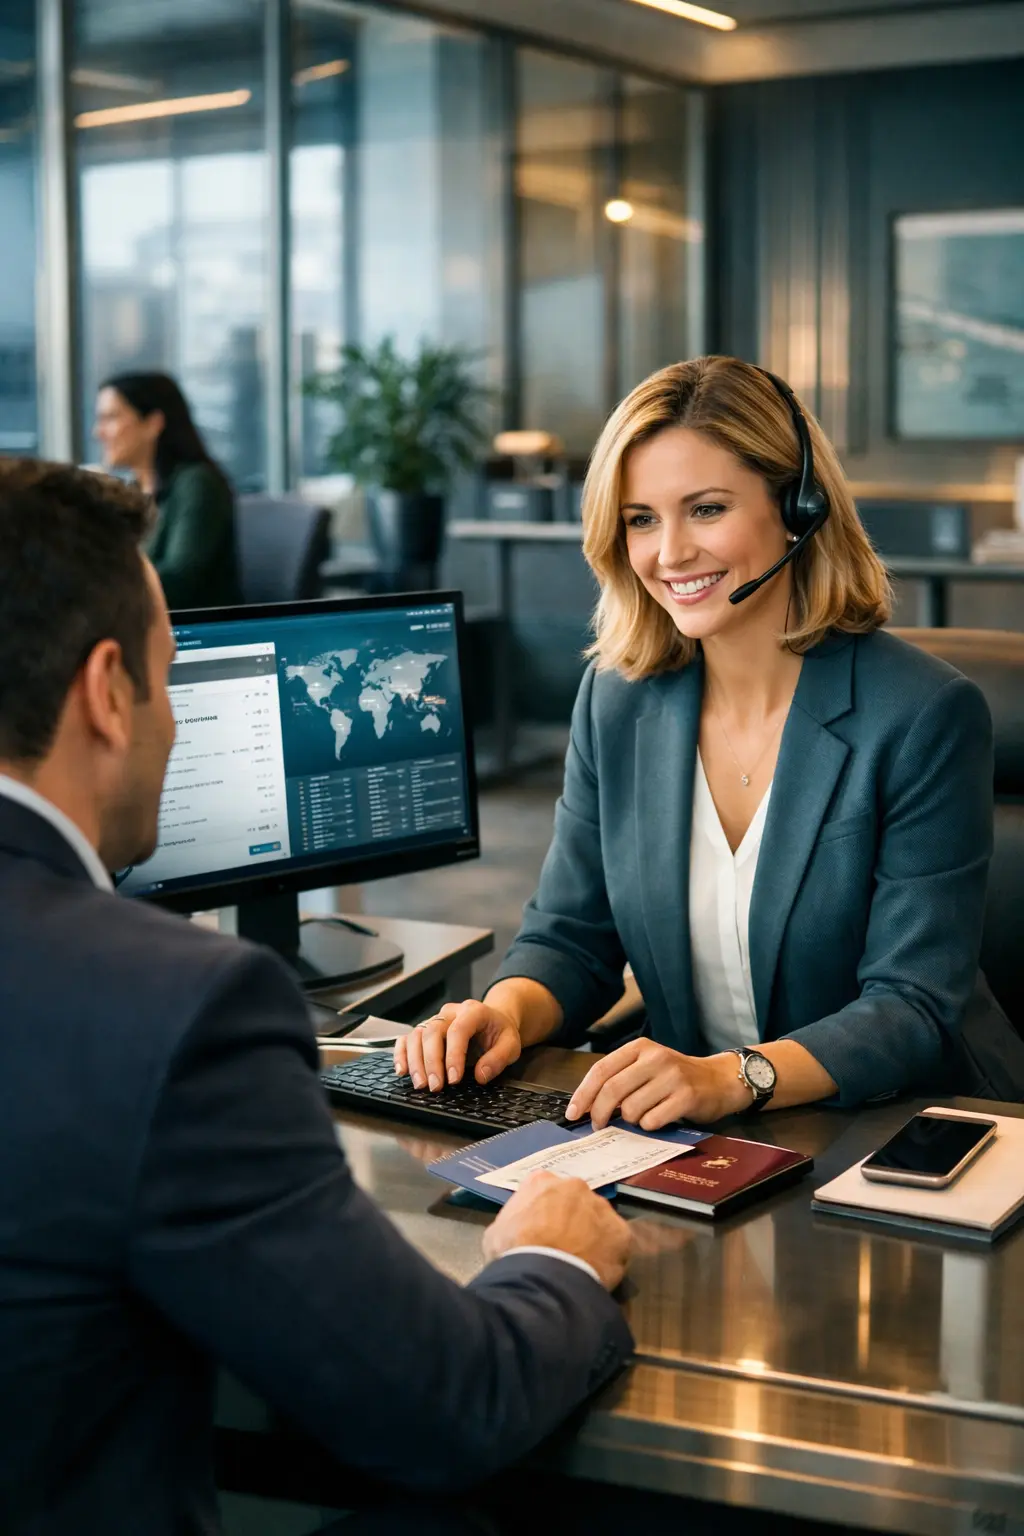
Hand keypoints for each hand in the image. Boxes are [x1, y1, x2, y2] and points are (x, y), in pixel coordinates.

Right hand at [394, 1001, 521, 1091]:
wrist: (493, 1021)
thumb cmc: (500, 1033)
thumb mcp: (511, 1045)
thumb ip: (498, 1059)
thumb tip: (480, 1075)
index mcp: (473, 1011)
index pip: (458, 1030)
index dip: (454, 1055)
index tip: (454, 1079)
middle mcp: (450, 1012)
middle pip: (432, 1031)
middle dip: (432, 1062)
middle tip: (435, 1087)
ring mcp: (434, 1019)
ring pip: (416, 1034)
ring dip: (415, 1061)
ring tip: (420, 1085)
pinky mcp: (424, 1029)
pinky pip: (406, 1038)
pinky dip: (401, 1054)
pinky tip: (402, 1071)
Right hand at [483, 1170, 632, 1291]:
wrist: (543, 1276)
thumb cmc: (513, 1252)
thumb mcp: (496, 1232)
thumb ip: (512, 1221)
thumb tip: (519, 1229)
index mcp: (541, 1181)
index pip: (544, 1190)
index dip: (543, 1212)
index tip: (539, 1230)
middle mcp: (575, 1186)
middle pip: (575, 1201)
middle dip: (571, 1219)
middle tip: (562, 1246)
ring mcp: (600, 1207)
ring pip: (598, 1219)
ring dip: (592, 1235)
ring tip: (581, 1262)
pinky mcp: (621, 1232)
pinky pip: (616, 1242)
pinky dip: (610, 1254)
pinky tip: (598, 1271)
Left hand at [566, 1040, 749, 1129]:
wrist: (719, 1080)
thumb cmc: (676, 1077)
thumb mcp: (647, 1067)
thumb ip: (621, 1079)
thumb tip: (587, 1105)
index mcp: (640, 1047)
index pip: (601, 1070)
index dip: (583, 1093)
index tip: (573, 1113)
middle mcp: (655, 1058)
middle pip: (612, 1090)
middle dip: (599, 1113)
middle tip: (598, 1125)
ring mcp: (672, 1076)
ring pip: (631, 1109)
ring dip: (631, 1120)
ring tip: (643, 1115)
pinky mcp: (686, 1097)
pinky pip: (652, 1121)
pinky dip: (649, 1126)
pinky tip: (660, 1119)